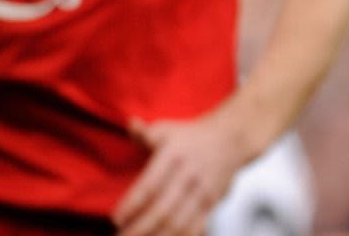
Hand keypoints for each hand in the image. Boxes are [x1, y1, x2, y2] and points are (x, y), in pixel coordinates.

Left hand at [113, 112, 253, 235]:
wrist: (233, 137)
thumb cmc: (192, 136)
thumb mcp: (168, 129)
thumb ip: (144, 132)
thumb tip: (131, 123)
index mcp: (174, 155)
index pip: (150, 185)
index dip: (132, 205)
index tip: (115, 219)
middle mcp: (189, 174)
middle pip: (163, 209)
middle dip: (139, 228)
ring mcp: (203, 191)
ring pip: (179, 223)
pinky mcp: (213, 203)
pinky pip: (197, 227)